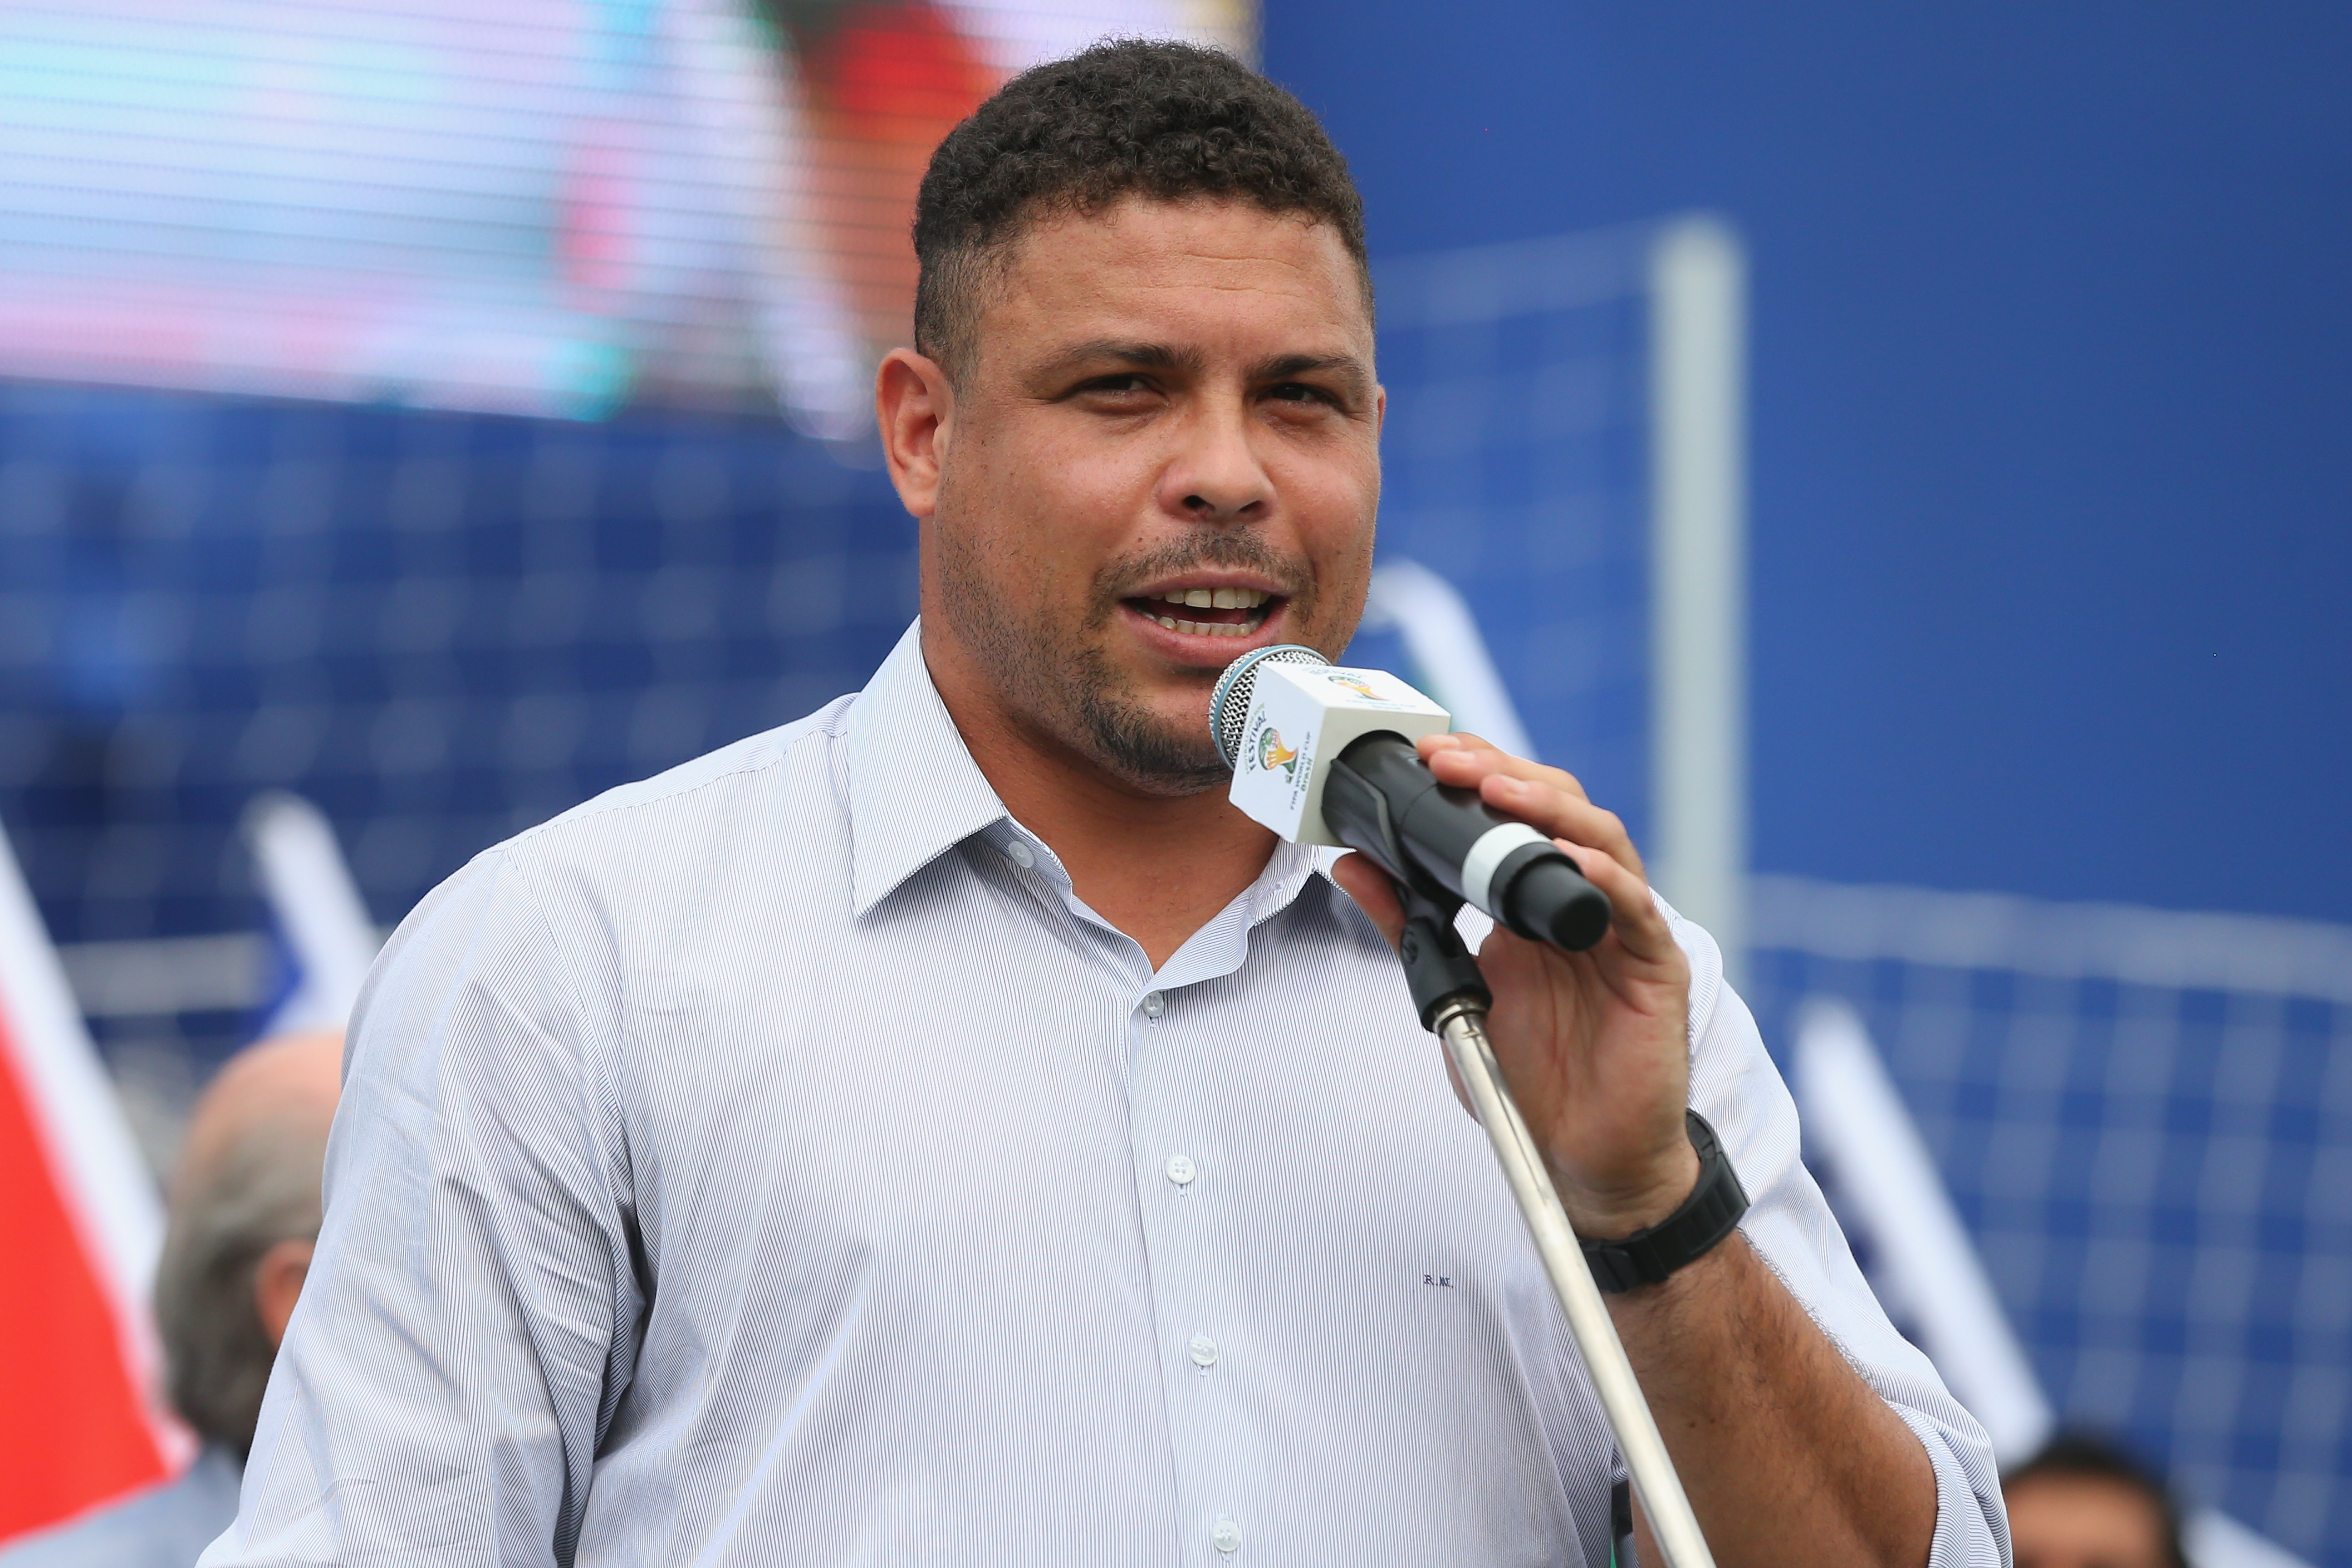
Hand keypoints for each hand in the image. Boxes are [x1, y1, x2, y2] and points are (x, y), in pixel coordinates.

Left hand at [1329, 733, 1698, 1238]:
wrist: (1583, 1156)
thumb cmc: (1531, 1076)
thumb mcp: (1454, 990)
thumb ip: (1408, 925)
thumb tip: (1353, 864)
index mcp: (1534, 900)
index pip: (1514, 813)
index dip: (1476, 776)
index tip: (1424, 757)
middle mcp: (1582, 902)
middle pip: (1559, 809)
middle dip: (1504, 774)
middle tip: (1450, 759)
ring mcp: (1623, 929)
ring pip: (1602, 841)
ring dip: (1550, 809)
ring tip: (1499, 790)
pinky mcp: (1654, 967)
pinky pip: (1634, 909)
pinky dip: (1603, 878)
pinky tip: (1571, 860)